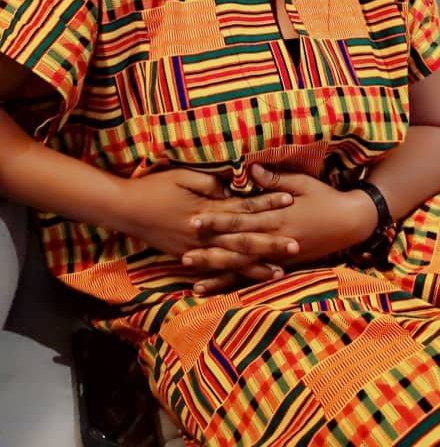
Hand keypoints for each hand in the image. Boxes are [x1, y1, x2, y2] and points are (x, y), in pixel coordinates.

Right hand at [118, 168, 298, 286]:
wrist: (125, 209)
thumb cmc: (154, 187)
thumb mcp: (183, 176)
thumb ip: (210, 184)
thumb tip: (232, 190)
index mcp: (207, 209)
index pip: (244, 206)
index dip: (267, 203)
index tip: (289, 201)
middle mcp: (204, 233)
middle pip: (244, 238)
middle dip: (270, 243)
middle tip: (296, 245)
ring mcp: (195, 249)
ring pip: (231, 260)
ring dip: (256, 266)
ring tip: (279, 271)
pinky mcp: (185, 258)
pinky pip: (213, 270)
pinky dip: (230, 277)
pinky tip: (244, 282)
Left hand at [183, 164, 378, 287]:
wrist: (351, 222)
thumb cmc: (325, 197)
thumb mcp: (301, 182)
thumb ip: (274, 179)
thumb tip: (249, 171)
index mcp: (277, 216)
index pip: (241, 219)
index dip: (217, 220)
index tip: (194, 220)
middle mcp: (276, 240)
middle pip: (238, 247)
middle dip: (210, 252)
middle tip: (183, 256)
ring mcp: (281, 257)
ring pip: (246, 268)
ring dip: (221, 275)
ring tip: (195, 284)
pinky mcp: (286, 266)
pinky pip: (259, 278)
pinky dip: (240, 286)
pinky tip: (223, 292)